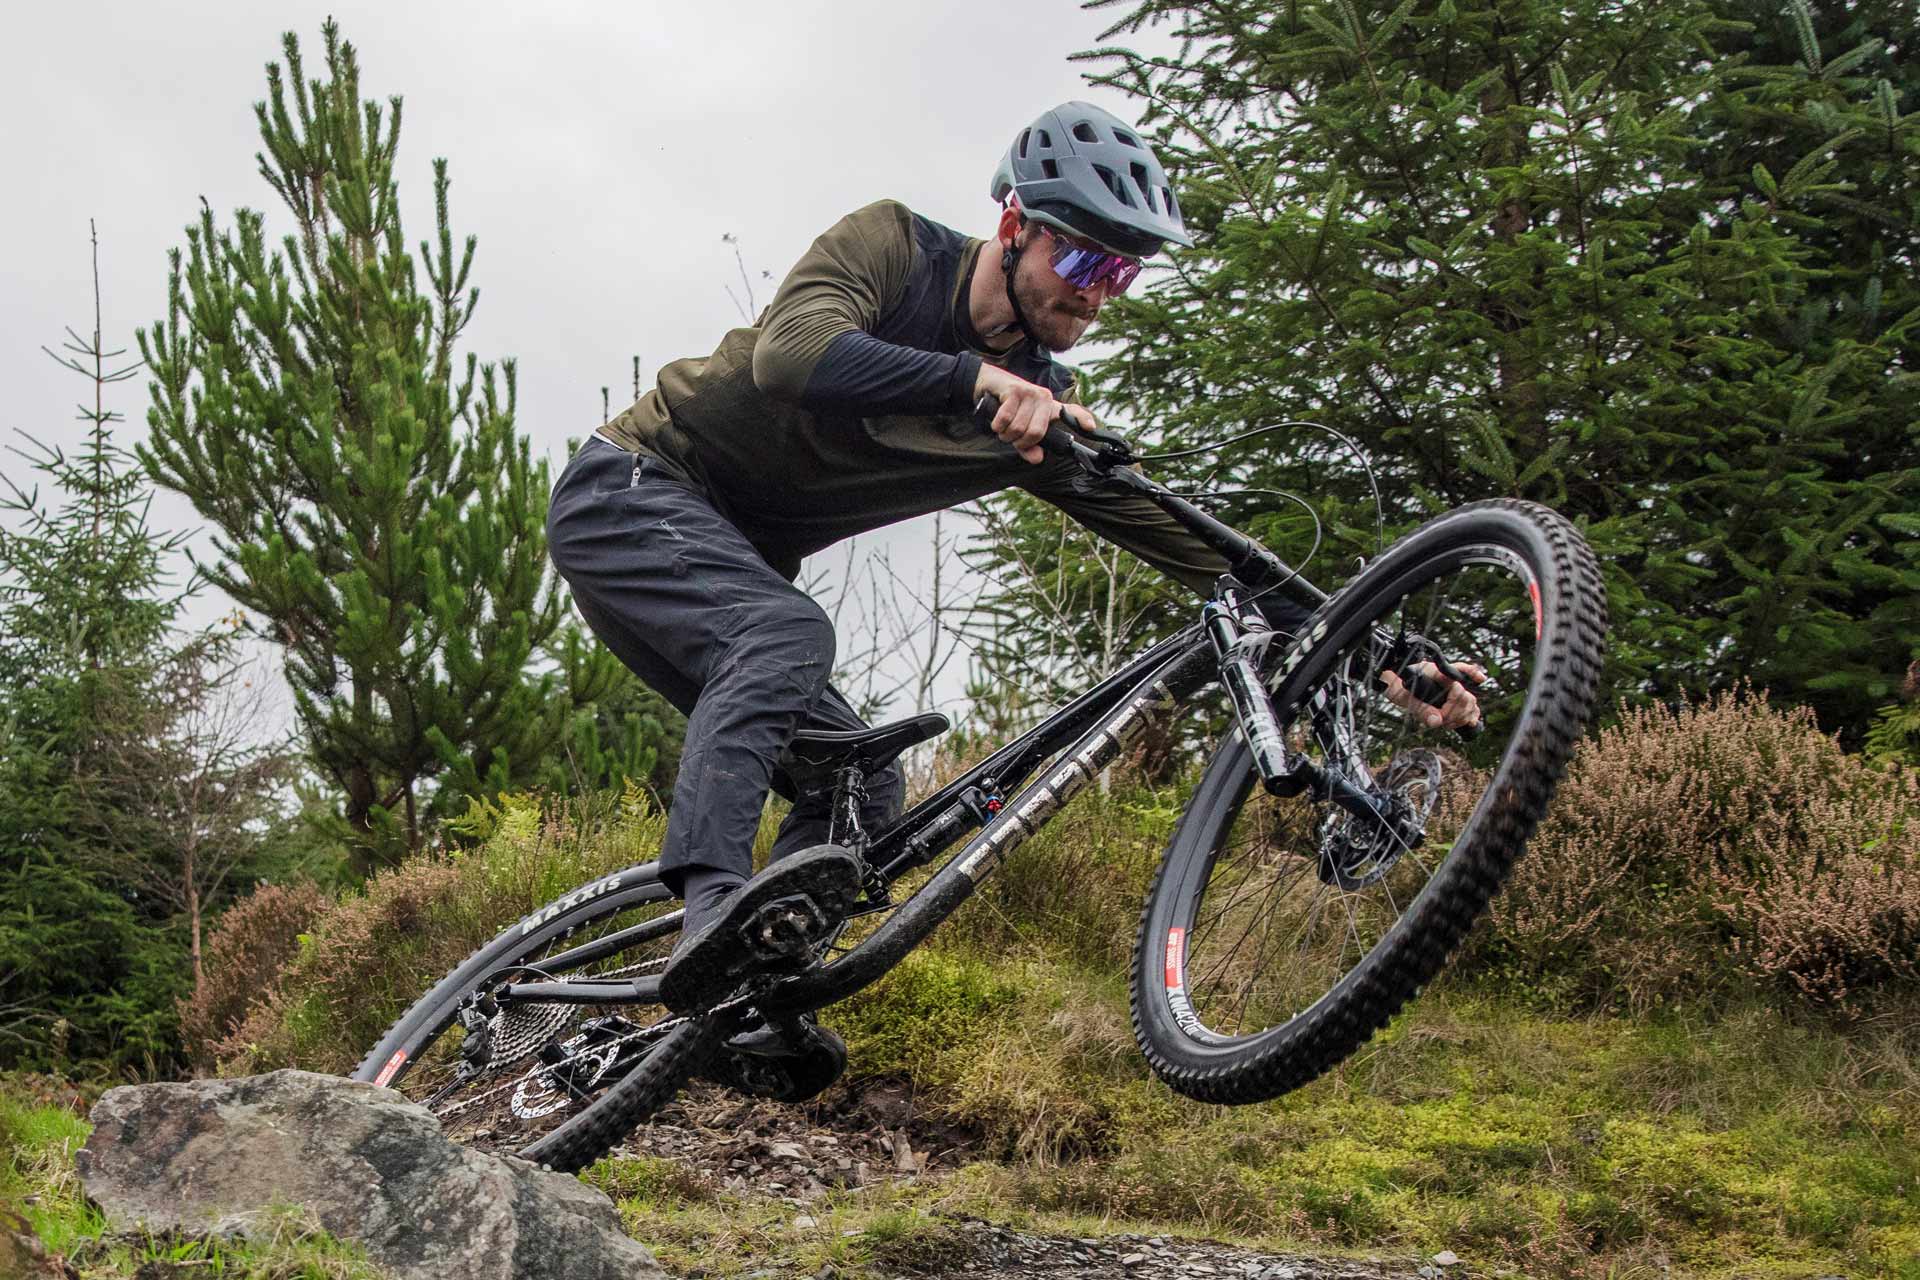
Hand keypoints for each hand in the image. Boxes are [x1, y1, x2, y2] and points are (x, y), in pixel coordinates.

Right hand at [974, 363, 1097, 463]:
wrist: (987, 385)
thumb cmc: (1007, 408)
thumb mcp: (1019, 430)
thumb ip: (1029, 447)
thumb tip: (1037, 459)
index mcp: (1050, 408)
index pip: (1071, 411)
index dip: (1081, 419)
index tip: (1091, 428)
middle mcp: (1045, 398)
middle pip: (1036, 433)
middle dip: (1019, 442)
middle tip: (1011, 437)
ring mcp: (1031, 392)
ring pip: (1019, 428)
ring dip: (1005, 434)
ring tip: (1002, 427)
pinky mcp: (1015, 390)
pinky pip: (1006, 419)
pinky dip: (997, 425)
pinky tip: (996, 420)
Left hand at [1379, 661, 1485, 730]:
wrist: (1393, 685)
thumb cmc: (1396, 686)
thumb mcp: (1402, 697)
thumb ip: (1420, 708)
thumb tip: (1437, 722)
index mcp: (1435, 672)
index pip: (1458, 671)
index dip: (1467, 680)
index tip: (1468, 690)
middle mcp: (1447, 679)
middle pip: (1466, 695)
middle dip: (1457, 712)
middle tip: (1443, 721)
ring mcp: (1451, 690)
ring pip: (1470, 701)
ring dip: (1462, 716)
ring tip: (1448, 724)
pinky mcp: (1451, 700)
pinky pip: (1469, 707)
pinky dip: (1470, 716)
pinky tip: (1469, 723)